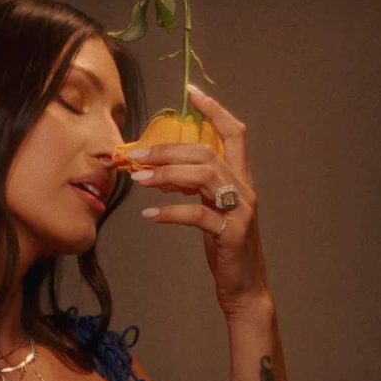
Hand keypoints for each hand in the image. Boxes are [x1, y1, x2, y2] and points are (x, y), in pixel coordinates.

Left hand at [129, 84, 269, 314]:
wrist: (245, 287)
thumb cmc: (225, 247)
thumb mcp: (210, 209)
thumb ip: (193, 187)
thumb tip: (162, 170)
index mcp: (241, 179)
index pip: (235, 133)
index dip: (215, 110)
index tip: (191, 92)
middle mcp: (245, 189)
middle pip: (207, 152)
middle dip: (168, 149)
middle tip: (135, 154)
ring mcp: (241, 210)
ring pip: (203, 176)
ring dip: (166, 175)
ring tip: (138, 180)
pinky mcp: (231, 233)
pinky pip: (198, 215)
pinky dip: (170, 213)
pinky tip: (149, 217)